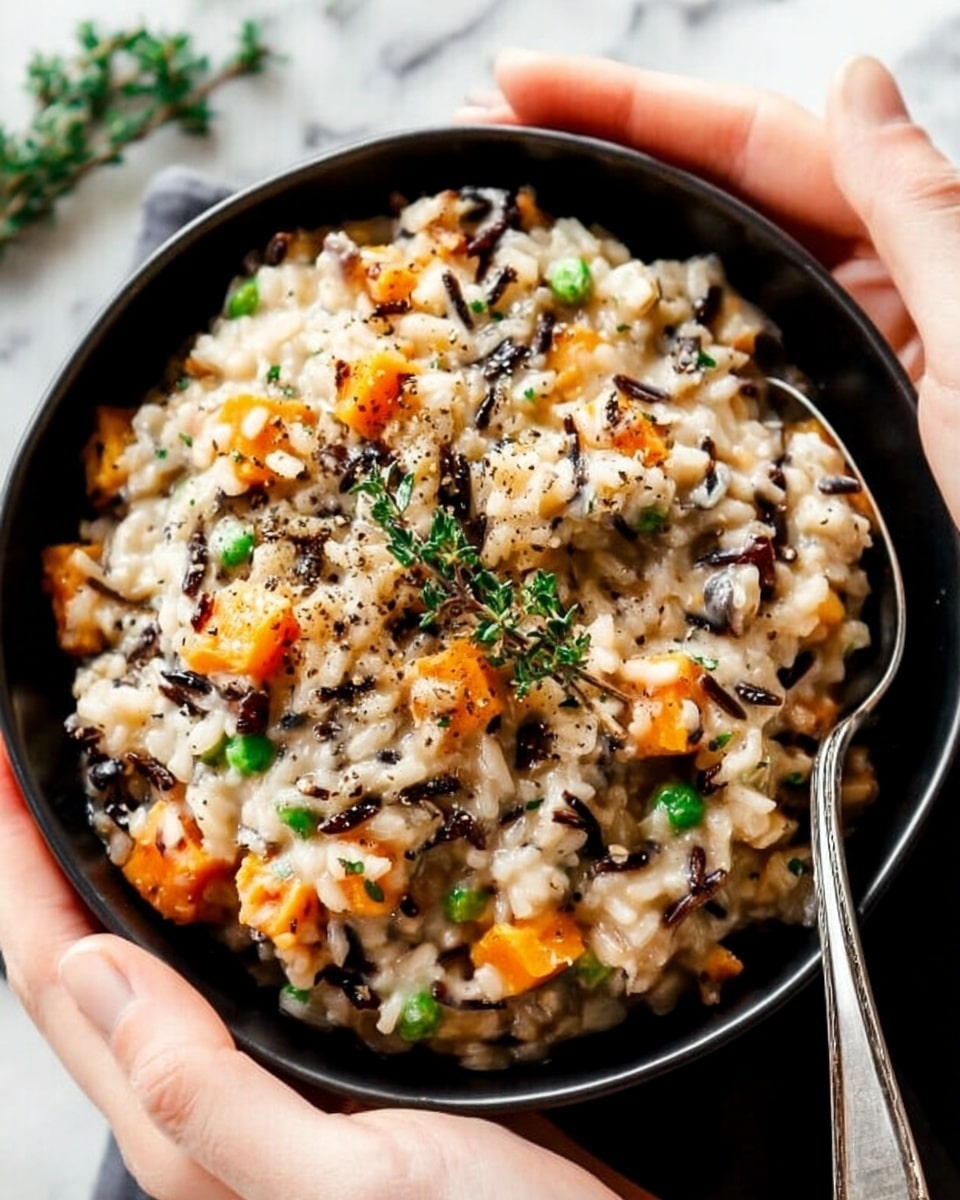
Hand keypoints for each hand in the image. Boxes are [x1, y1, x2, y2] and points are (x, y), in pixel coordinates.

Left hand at [0, 745, 652, 1199]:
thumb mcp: (349, 1183)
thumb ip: (210, 1101)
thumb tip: (93, 968)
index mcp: (187, 1129)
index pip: (59, 977)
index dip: (15, 868)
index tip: (0, 768)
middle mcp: (208, 1104)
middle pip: (88, 964)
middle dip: (49, 856)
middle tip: (43, 760)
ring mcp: (268, 1082)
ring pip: (158, 961)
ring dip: (124, 870)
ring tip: (122, 785)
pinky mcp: (332, 1061)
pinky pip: (237, 966)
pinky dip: (215, 898)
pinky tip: (244, 856)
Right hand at [460, 50, 959, 528]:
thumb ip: (916, 208)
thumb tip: (852, 81)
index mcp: (908, 237)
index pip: (754, 143)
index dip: (633, 106)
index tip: (521, 82)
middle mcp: (867, 282)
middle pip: (716, 191)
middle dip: (600, 154)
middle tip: (487, 135)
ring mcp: (835, 351)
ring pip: (709, 271)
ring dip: (615, 238)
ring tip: (512, 213)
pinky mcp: (814, 420)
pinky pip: (722, 360)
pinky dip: (658, 338)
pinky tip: (598, 325)